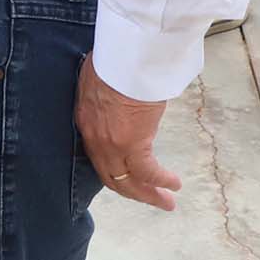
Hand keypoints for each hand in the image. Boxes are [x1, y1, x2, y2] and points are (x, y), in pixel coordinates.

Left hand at [76, 59, 180, 211]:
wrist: (124, 57)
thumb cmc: (115, 60)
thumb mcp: (100, 80)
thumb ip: (106, 97)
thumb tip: (117, 99)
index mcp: (86, 121)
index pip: (97, 156)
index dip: (113, 171)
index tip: (127, 178)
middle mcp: (95, 138)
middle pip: (111, 175)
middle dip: (132, 191)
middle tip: (150, 199)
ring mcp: (111, 144)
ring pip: (128, 180)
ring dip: (149, 194)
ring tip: (166, 202)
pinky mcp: (132, 143)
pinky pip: (147, 171)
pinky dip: (161, 181)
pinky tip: (174, 185)